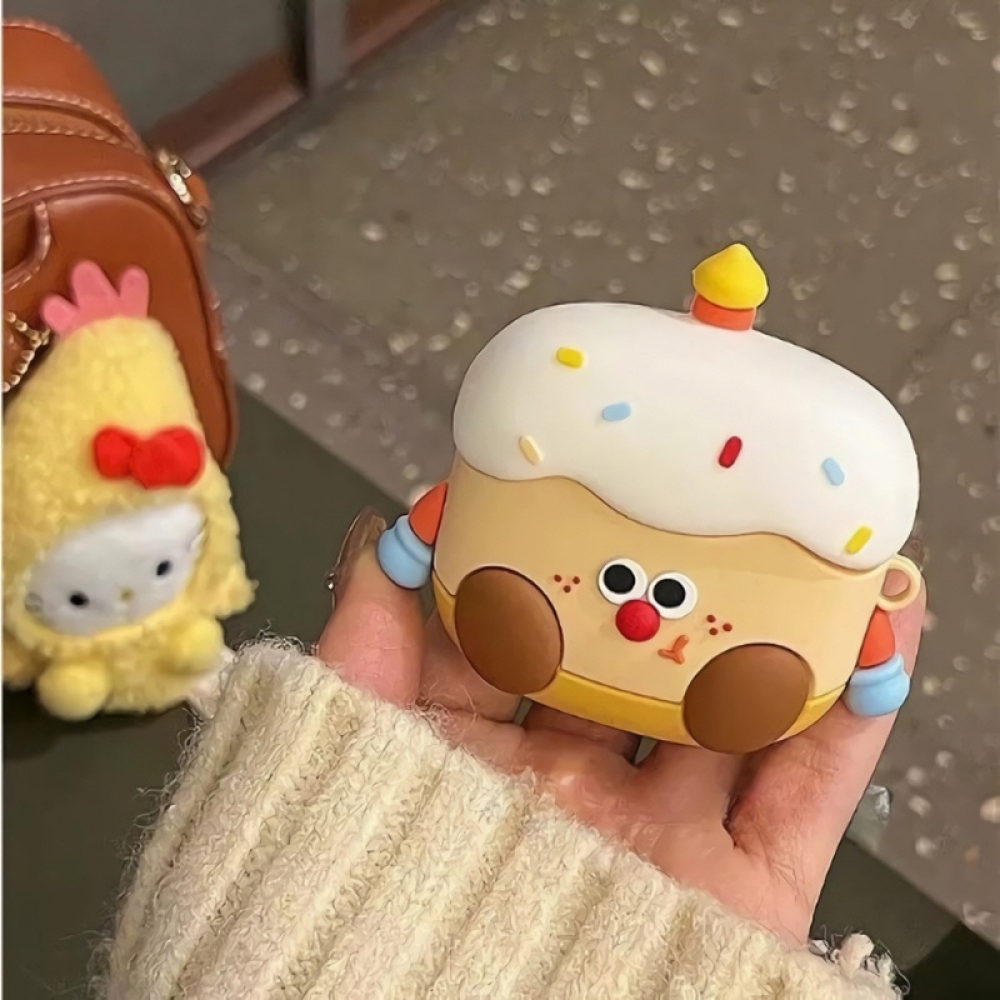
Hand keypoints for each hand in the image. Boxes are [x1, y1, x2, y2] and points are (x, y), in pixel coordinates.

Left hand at [318, 510, 923, 947]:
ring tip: (823, 550)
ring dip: (786, 636)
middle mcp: (580, 785)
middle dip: (687, 588)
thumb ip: (366, 637)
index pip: (540, 629)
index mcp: (491, 748)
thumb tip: (388, 532)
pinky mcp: (735, 891)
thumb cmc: (370, 888)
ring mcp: (661, 834)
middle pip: (650, 665)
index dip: (569, 559)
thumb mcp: (351, 741)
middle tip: (721, 500)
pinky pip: (804, 792)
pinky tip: (876, 638)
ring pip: (739, 716)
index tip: (600, 487)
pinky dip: (847, 718)